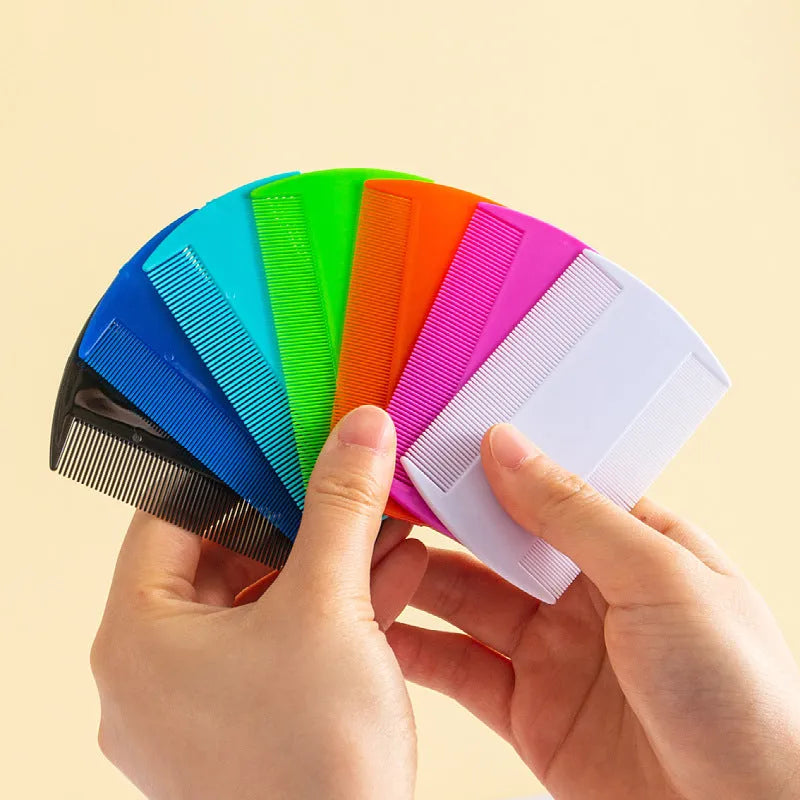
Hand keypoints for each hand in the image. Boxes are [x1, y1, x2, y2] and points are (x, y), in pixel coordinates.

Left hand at [90, 406, 426, 799]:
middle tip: (343, 483)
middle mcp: (156, 672)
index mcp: (139, 637)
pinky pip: (282, 644)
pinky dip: (331, 609)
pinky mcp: (244, 724)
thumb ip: (342, 508)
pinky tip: (390, 578)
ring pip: (263, 602)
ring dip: (327, 562)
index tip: (280, 444)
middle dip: (300, 520)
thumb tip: (359, 433)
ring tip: (382, 528)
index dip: (229, 472)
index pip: (169, 516)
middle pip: (223, 557)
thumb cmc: (313, 768)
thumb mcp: (331, 608)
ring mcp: (199, 704)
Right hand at [388, 423, 799, 799]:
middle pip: (497, 543)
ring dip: (420, 579)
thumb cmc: (743, 694)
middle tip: (383, 494)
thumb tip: (506, 445)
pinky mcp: (529, 713)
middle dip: (442, 520)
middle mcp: (586, 594)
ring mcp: (555, 654)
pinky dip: (418, 650)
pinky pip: (460, 671)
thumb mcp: (661, 577)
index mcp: (630, 547)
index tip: (435, 445)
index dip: (492, 467)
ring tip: (367, 552)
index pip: (547, 488)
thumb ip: (575, 512)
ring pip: (469, 602)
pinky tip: (381, 627)